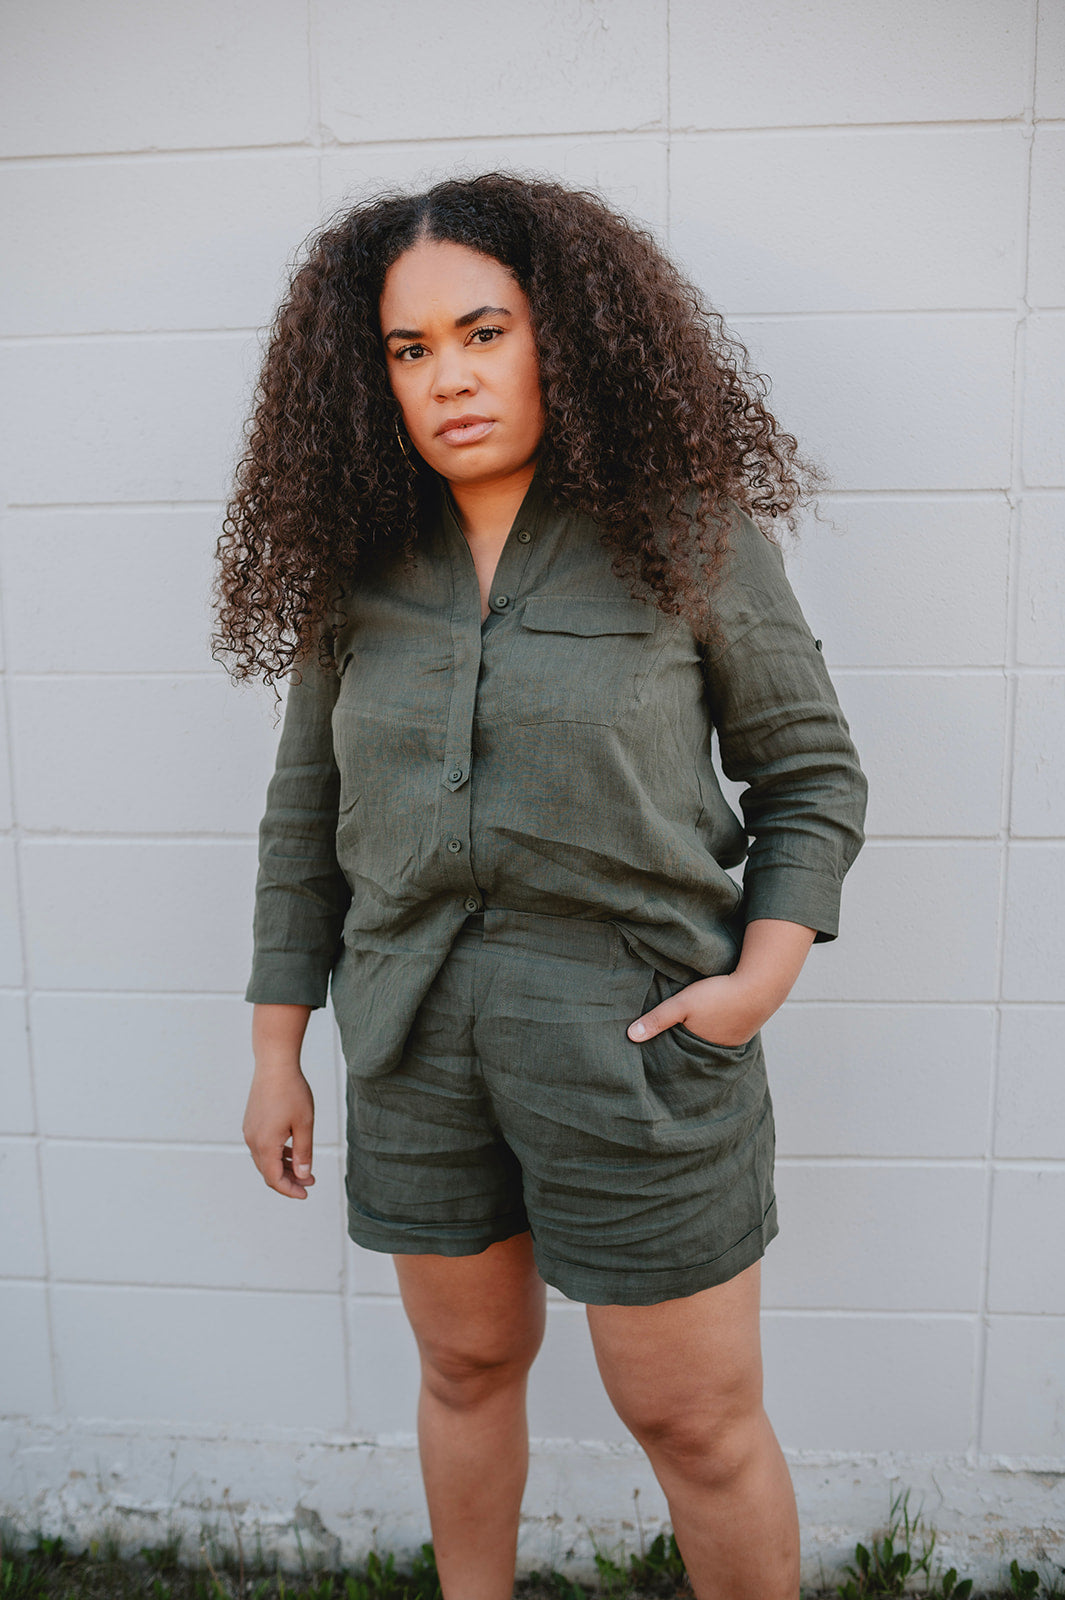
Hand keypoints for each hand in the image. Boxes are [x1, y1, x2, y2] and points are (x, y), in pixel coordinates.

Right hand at [242, 1063, 315, 1198]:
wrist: (274, 1065)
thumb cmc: (292, 1092)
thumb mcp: (304, 1124)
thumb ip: (304, 1153)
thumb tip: (303, 1176)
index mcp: (265, 1145)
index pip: (275, 1179)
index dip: (290, 1190)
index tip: (306, 1193)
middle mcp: (253, 1140)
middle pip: (268, 1171)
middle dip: (289, 1180)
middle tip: (309, 1182)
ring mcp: (250, 1131)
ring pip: (265, 1159)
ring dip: (283, 1167)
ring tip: (304, 1168)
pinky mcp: (252, 1122)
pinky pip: (262, 1146)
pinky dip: (277, 1154)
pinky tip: (292, 1150)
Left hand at [626, 971, 767, 1048]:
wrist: (760, 986)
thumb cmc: (718, 995)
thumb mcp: (682, 1004)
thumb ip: (657, 1019)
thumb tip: (630, 1036)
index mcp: (702, 1050)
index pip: (681, 1055)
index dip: (669, 1051)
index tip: (656, 1052)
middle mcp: (720, 1051)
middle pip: (696, 1049)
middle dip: (685, 1046)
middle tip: (672, 1040)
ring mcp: (735, 1041)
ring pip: (712, 1040)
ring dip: (703, 1035)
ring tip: (692, 1028)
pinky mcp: (745, 1028)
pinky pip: (726, 1031)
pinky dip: (719, 1027)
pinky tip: (714, 1018)